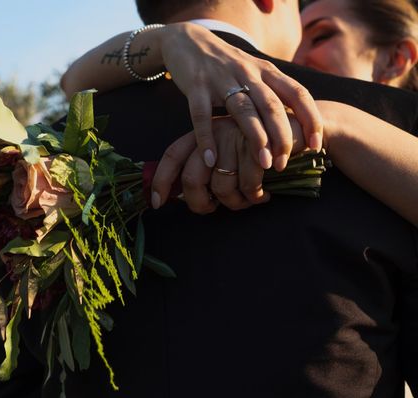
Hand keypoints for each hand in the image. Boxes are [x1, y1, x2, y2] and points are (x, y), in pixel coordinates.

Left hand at [152, 116, 306, 212]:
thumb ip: (208, 169)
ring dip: (234, 204)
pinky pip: (246, 184)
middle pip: (192, 179)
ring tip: (248, 201)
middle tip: (213, 211)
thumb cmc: (260, 148)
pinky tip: (263, 195)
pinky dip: (254, 197)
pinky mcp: (257, 143)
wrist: (301, 126)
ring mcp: (235, 135)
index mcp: (203, 131)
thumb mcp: (230, 153)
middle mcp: (214, 130)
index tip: (157, 203)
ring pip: (220, 187)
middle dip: (200, 204)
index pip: (172, 155)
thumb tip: (183, 196)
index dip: (162, 180)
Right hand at [158, 23, 322, 170]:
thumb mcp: (255, 73)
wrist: (189, 42)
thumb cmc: (226, 66)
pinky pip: (202, 115)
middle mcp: (248, 73)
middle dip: (282, 137)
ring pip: (244, 110)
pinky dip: (206, 139)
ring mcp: (221, 78)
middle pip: (272, 106)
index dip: (310, 120)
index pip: (298, 93)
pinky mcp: (196, 85)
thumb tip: (298, 126)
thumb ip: (273, 94)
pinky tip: (211, 160)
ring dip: (256, 139)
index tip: (315, 147)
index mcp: (267, 71)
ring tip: (263, 164)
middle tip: (284, 164)